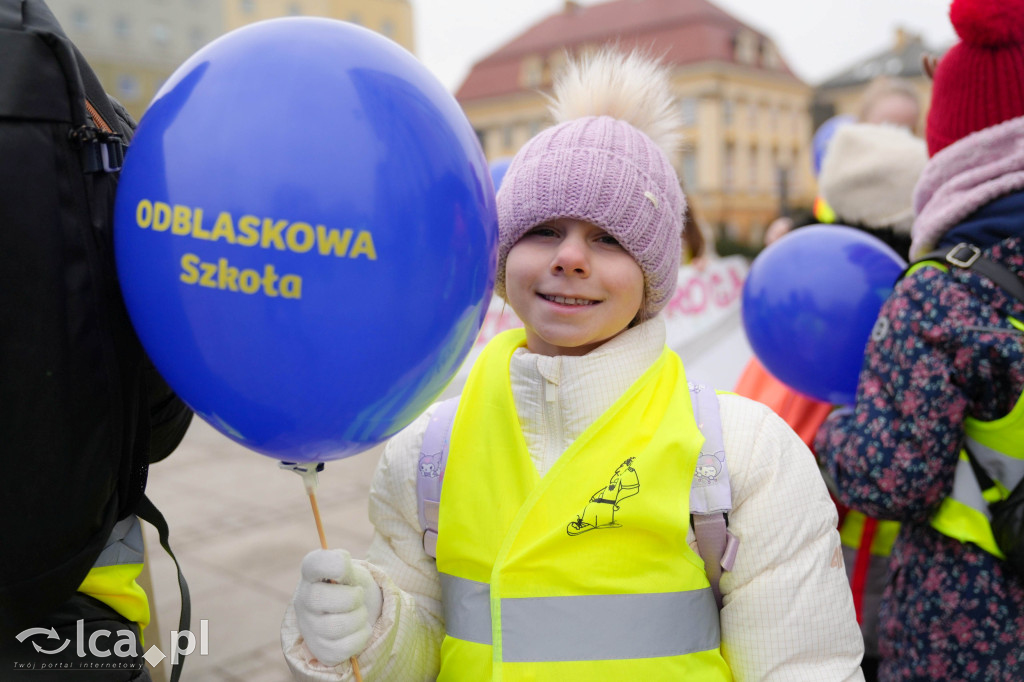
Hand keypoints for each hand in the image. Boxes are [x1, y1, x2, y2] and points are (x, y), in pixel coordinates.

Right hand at [293, 549, 382, 665]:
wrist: (358, 612)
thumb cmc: (352, 587)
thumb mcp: (353, 572)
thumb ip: (346, 568)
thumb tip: (341, 566)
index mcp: (311, 574)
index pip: (313, 564)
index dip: (332, 564)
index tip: (345, 569)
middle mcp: (302, 600)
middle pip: (322, 599)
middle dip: (352, 598)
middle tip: (358, 596)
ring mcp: (308, 627)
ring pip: (336, 627)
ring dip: (359, 618)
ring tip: (359, 613)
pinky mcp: (319, 650)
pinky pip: (343, 648)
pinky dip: (360, 638)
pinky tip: (358, 630)